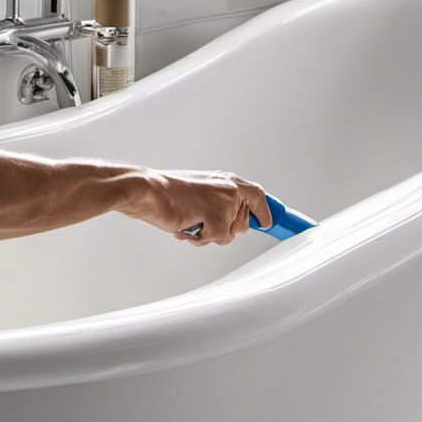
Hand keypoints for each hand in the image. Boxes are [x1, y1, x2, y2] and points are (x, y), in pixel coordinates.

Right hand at [122, 169, 272, 245]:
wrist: (149, 191)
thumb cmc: (168, 193)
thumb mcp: (200, 194)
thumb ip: (219, 204)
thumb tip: (230, 223)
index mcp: (226, 181)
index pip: (258, 195)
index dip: (267, 212)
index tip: (272, 223)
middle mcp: (230, 189)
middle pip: (244, 224)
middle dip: (224, 230)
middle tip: (203, 221)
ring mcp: (226, 203)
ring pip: (230, 235)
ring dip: (209, 235)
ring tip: (192, 220)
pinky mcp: (219, 218)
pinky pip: (217, 240)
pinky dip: (199, 238)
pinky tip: (187, 225)